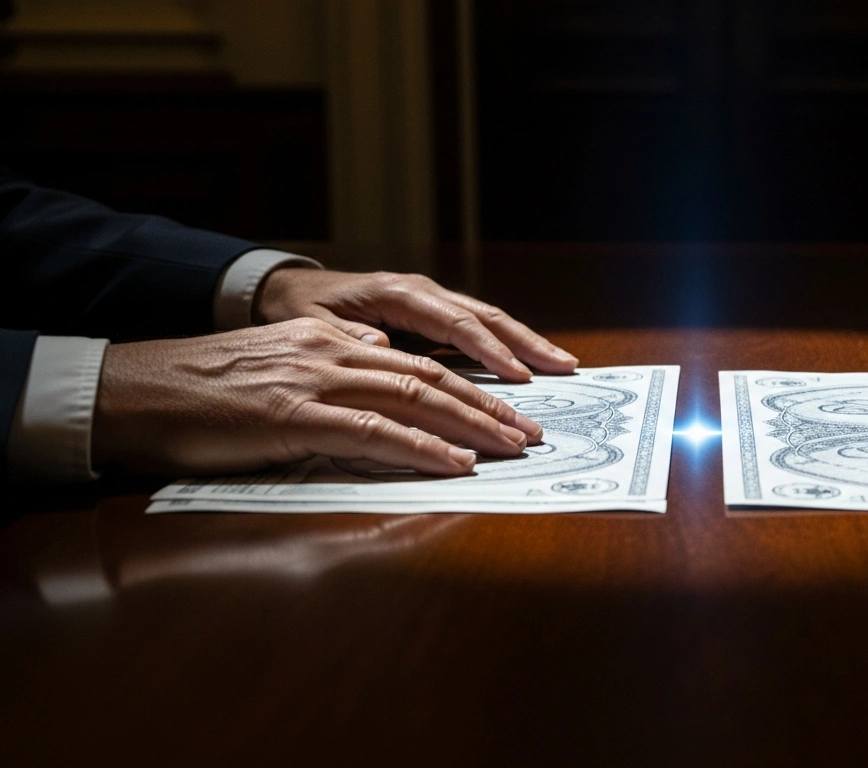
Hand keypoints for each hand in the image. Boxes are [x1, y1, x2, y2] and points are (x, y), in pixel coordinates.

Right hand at [92, 318, 542, 475]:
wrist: (133, 392)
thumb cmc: (201, 390)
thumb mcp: (277, 365)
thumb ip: (331, 362)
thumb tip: (379, 358)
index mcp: (330, 341)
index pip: (419, 364)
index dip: (472, 388)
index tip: (511, 411)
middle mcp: (332, 353)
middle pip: (431, 378)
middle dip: (490, 407)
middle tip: (532, 433)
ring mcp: (315, 383)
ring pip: (415, 400)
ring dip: (472, 427)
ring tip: (512, 449)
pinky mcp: (294, 418)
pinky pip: (374, 433)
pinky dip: (422, 448)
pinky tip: (455, 464)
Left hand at [255, 268, 577, 381]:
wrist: (290, 288)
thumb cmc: (300, 311)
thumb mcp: (312, 327)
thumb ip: (347, 339)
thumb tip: (384, 351)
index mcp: (397, 294)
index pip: (454, 322)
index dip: (488, 349)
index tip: (517, 375)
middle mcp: (422, 292)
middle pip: (486, 316)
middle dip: (526, 343)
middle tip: (564, 367)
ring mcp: (432, 301)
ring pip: (489, 319)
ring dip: (526, 343)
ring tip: (563, 365)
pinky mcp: (433, 314)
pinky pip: (477, 328)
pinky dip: (507, 345)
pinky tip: (530, 365)